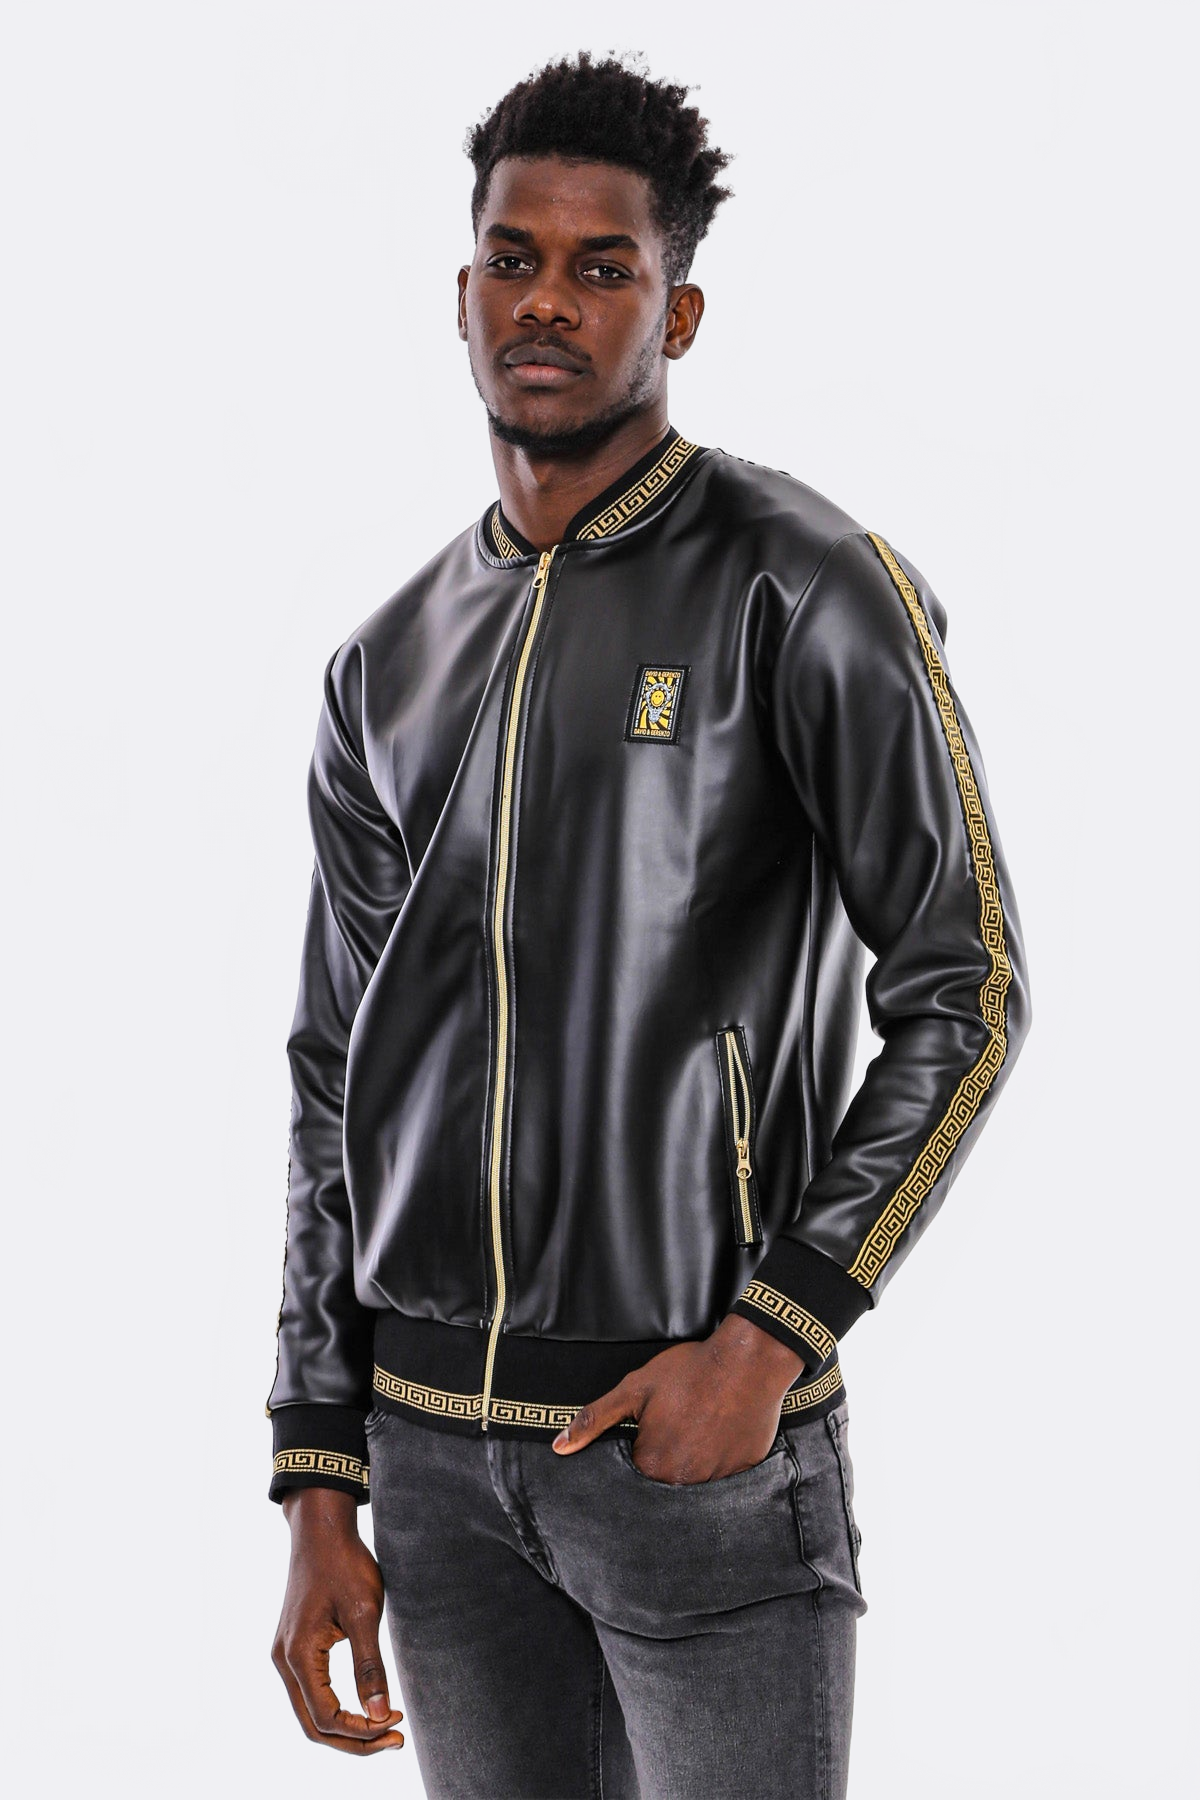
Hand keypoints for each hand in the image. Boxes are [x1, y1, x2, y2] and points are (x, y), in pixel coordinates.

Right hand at [272, 1487, 404, 1753]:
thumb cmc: (344, 1563)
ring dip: (346, 1727)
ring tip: (384, 1727)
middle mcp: (284, 1661)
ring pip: (310, 1712)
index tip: (396, 1721)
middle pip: (314, 1725)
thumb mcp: (364, 1612)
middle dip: (354, 1740)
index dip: (362, 1731)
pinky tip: (364, 1704)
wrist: (321, 1528)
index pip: (325, 1718)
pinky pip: (311, 1692)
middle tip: (394, 1740)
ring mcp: (286, 1654)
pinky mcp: (295, 1646)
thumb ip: (370, 1666)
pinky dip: (337, 1707)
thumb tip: (379, 1716)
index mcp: (297, 1655)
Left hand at [550, 1315, 805, 1483]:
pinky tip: (720, 1430)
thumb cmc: (690, 1371)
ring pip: (694, 1477)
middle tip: (678, 1421)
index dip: (639, 1446)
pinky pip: (723, 1474)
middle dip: (665, 1454)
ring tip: (700, 1423)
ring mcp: (717, 1479)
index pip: (633, 1471)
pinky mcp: (743, 1471)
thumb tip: (559, 1447)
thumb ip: (595, 1419)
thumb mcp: (635, 1389)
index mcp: (652, 1464)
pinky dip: (719, 1457)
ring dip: (692, 1457)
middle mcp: (684, 1481)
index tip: (651, 1425)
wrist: (749, 1360)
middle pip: (663, 1478)